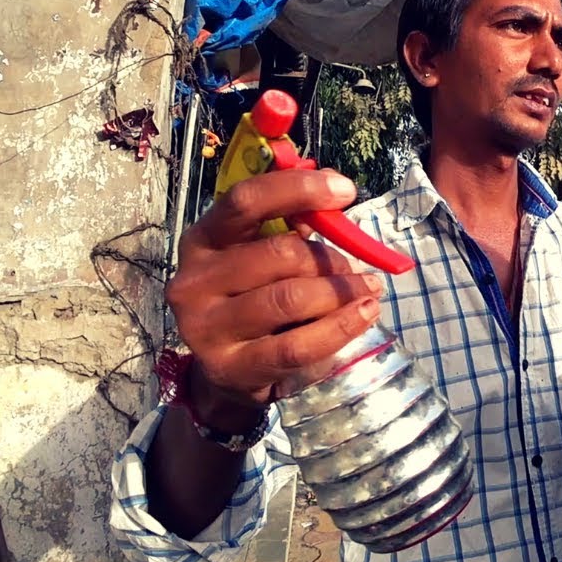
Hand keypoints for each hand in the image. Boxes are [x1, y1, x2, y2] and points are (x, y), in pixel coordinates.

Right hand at [165, 168, 383, 426]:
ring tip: (367, 291)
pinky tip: (364, 314)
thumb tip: (335, 190)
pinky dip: (341, 327)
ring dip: (341, 292)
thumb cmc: (255, 297)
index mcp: (203, 239)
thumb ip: (292, 224)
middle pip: (279, 254)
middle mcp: (194, 281)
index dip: (298, 190)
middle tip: (357, 269)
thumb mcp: (262, 255)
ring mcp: (205, 327)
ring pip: (290, 299)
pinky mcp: (229, 367)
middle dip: (330, 259)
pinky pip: (297, 345)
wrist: (228, 371)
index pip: (245, 201)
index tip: (346, 190)